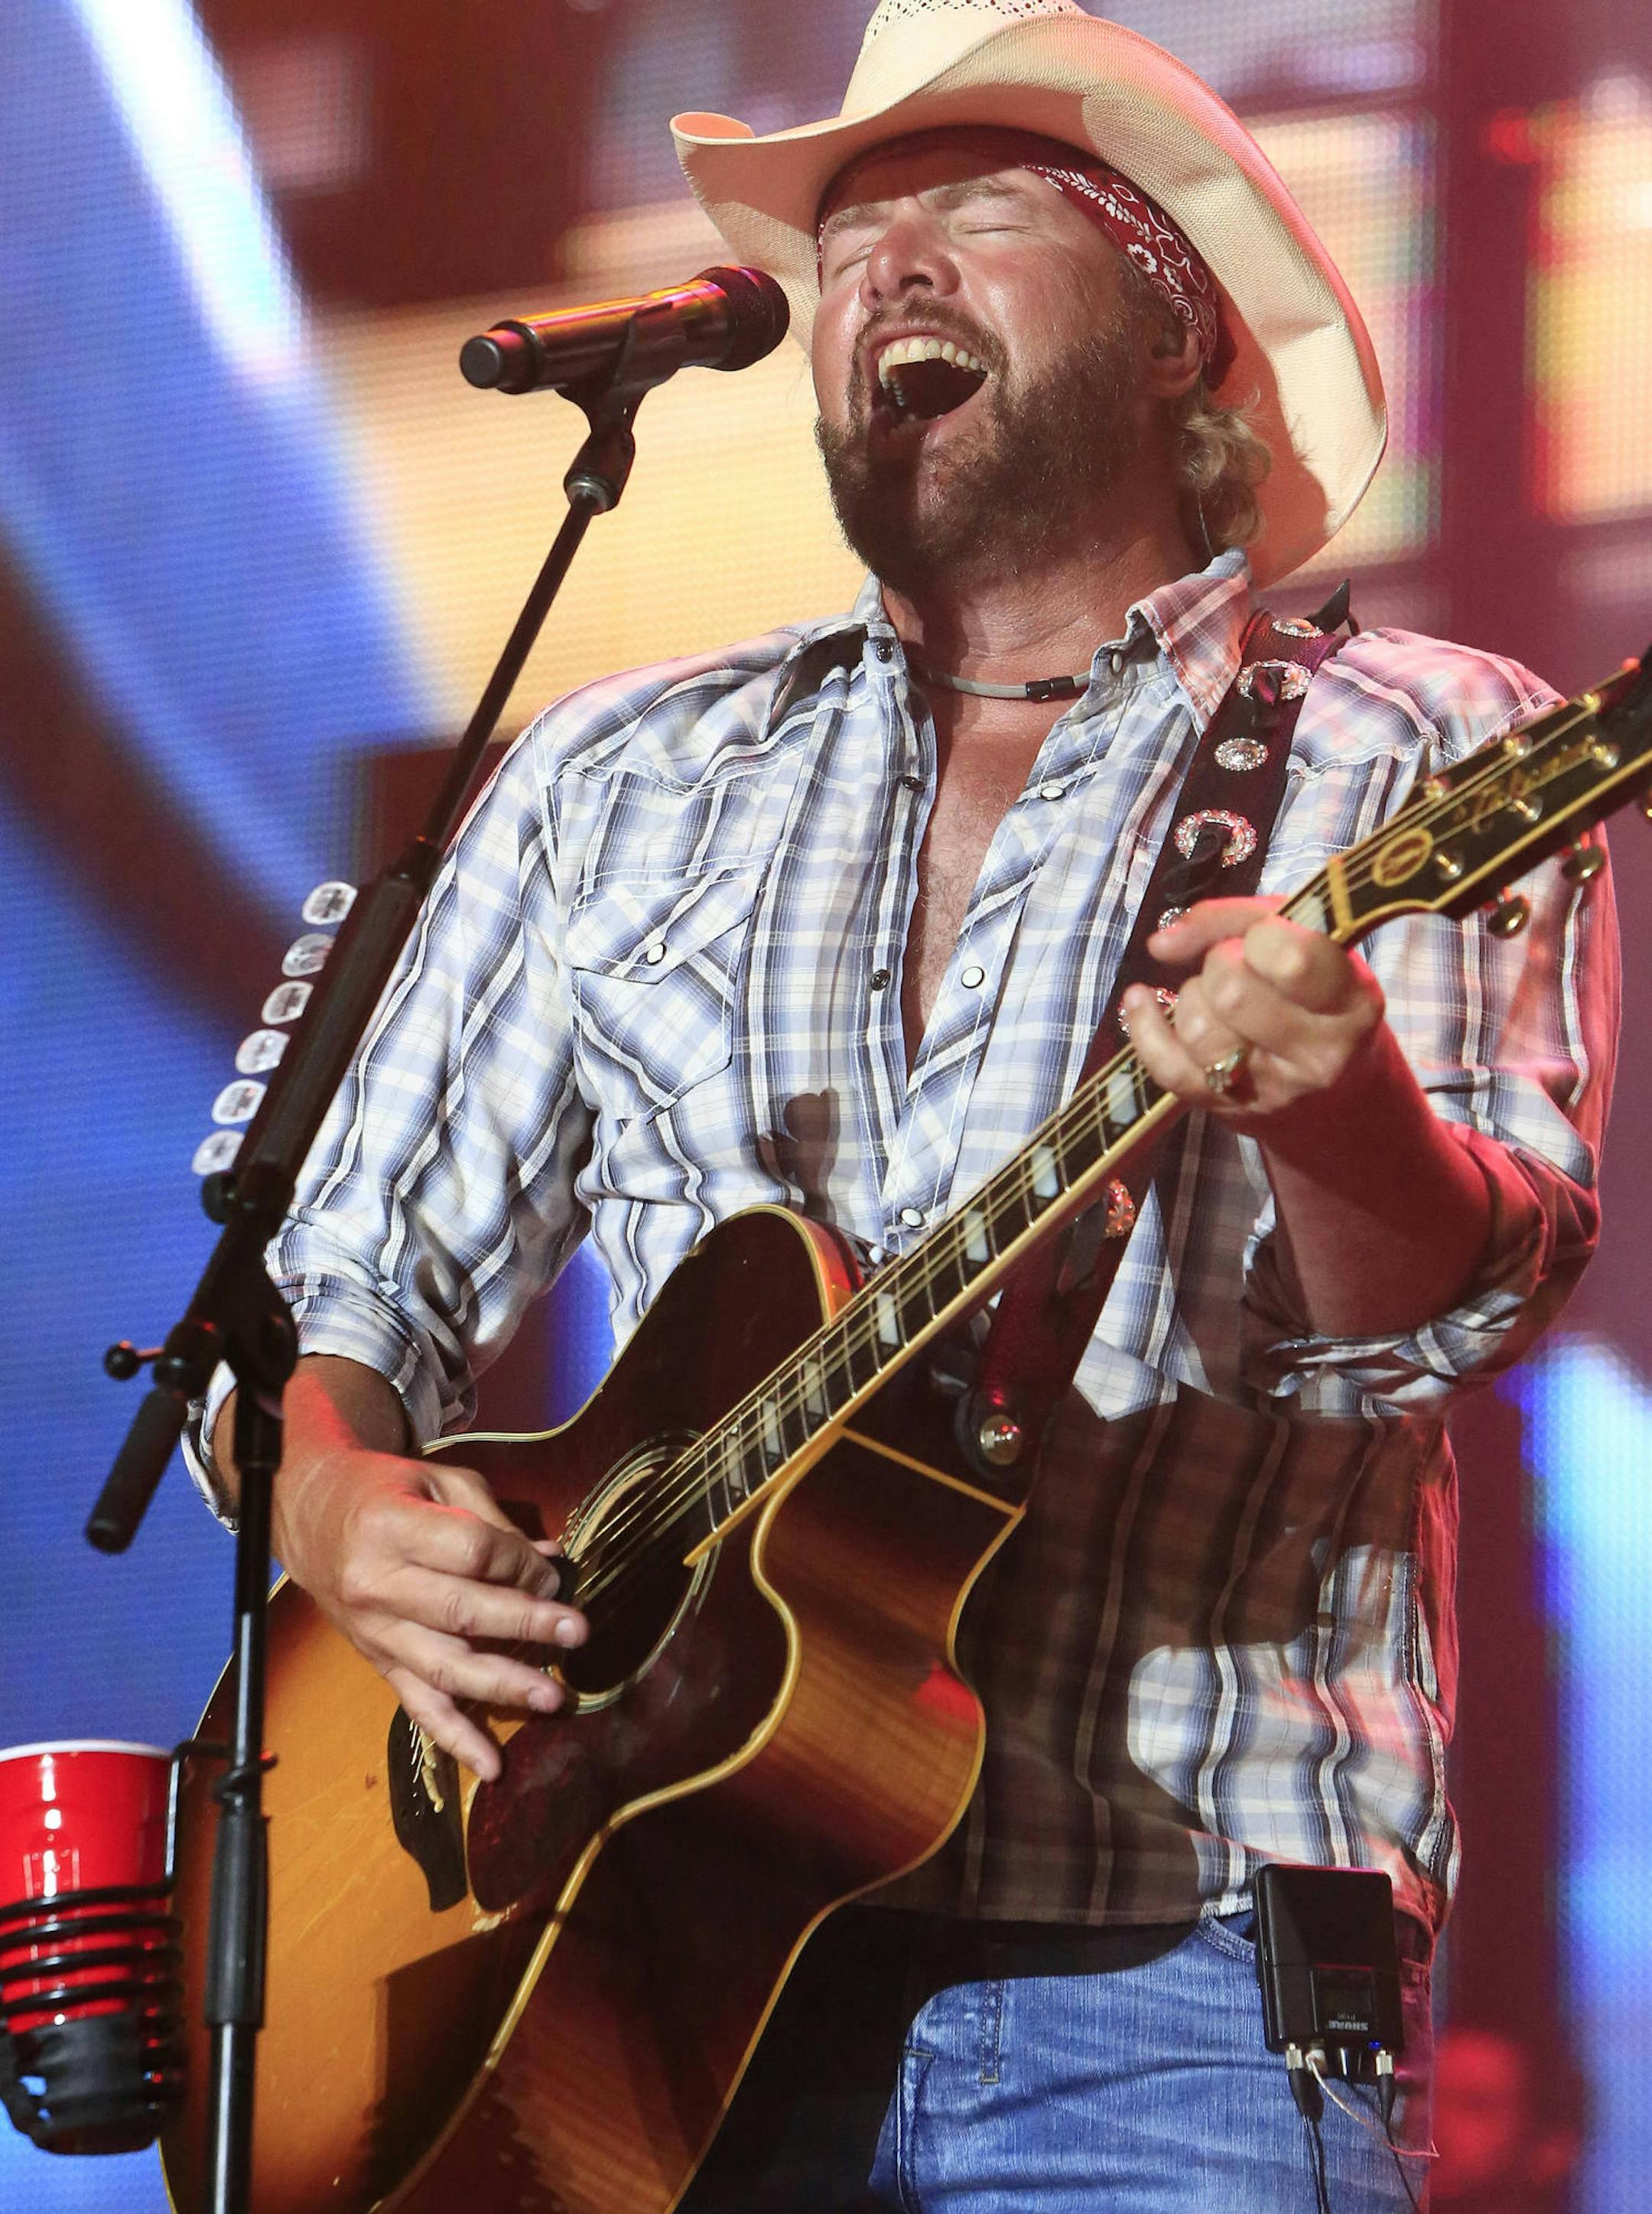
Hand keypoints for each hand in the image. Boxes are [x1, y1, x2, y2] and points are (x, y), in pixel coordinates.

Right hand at [271, 1435, 586, 1781]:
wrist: (313, 1518)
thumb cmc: (386, 1492)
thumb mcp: (438, 1483)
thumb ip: (493, 1520)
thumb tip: (551, 1559)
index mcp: (391, 1527)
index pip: (473, 1552)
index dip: (521, 1563)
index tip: (553, 1573)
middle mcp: (377, 1584)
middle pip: (463, 1611)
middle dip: (527, 1623)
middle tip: (578, 1631)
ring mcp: (375, 1630)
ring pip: (445, 1666)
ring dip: (503, 1684)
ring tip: (551, 1697)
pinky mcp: (378, 1662)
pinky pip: (419, 1706)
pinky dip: (456, 1740)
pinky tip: (492, 1767)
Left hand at [1122, 897, 1384, 1123]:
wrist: (1340, 1097)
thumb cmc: (1321, 999)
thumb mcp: (1310, 943)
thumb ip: (1240, 919)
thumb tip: (1164, 942)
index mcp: (1351, 1001)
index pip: (1290, 958)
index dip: (1259, 936)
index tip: (1262, 938)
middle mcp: (1318, 1053)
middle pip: (1231, 991)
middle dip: (1220, 964)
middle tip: (1237, 967)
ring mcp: (1271, 1089)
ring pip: (1197, 1028)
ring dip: (1192, 998)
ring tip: (1215, 997)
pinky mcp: (1227, 1108)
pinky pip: (1165, 1066)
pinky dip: (1145, 1026)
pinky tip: (1142, 1000)